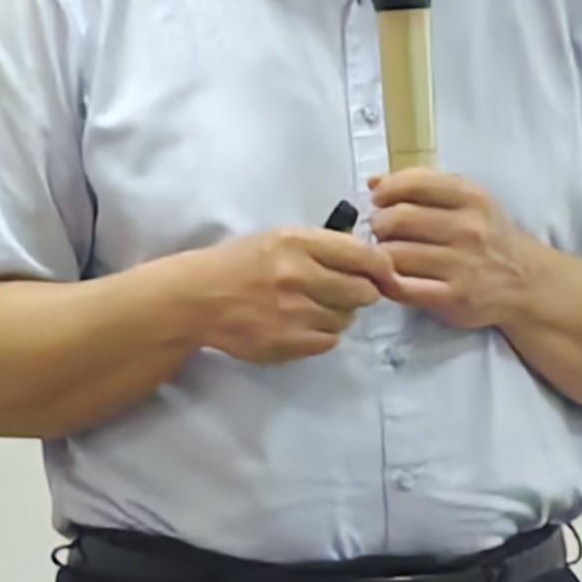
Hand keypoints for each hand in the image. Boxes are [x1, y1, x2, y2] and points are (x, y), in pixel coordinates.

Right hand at [185, 227, 394, 363]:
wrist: (197, 299)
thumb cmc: (240, 264)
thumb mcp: (280, 239)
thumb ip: (323, 247)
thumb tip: (370, 260)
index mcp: (298, 243)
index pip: (363, 255)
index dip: (382, 267)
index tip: (385, 274)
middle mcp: (298, 276)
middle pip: (363, 291)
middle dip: (362, 293)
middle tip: (346, 293)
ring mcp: (293, 312)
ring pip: (347, 319)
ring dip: (340, 316)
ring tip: (314, 308)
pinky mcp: (287, 342)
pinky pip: (328, 341)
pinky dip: (322, 335)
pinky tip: (302, 325)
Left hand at [366, 170, 537, 330]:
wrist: (527, 281)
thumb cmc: (489, 237)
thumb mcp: (469, 201)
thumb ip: (424, 186)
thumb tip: (374, 182)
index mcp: (473, 198)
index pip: (414, 184)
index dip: (386, 191)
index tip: (379, 200)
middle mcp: (470, 228)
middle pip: (397, 220)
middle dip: (379, 225)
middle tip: (381, 232)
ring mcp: (463, 265)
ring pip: (395, 254)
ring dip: (381, 255)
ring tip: (388, 255)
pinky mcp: (454, 298)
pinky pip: (402, 287)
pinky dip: (386, 282)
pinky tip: (389, 277)